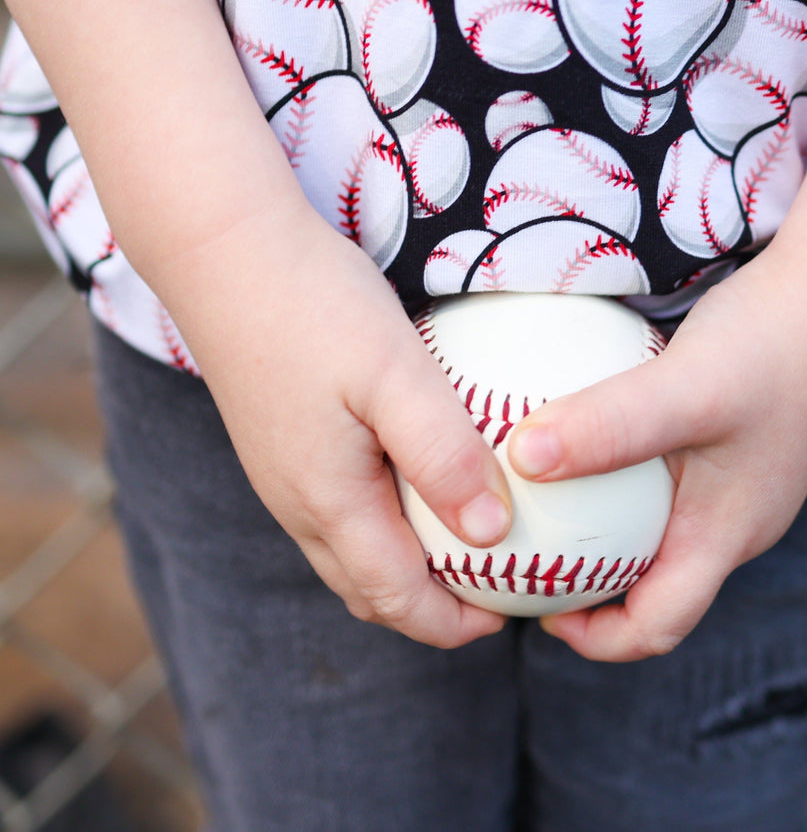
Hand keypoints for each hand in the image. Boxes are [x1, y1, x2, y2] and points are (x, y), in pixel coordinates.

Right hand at [158, 204, 513, 648]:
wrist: (226, 251)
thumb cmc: (316, 307)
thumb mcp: (396, 374)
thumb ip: (442, 455)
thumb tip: (490, 533)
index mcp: (328, 501)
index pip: (396, 598)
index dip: (454, 623)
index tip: (512, 612)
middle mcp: (299, 503)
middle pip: (370, 588)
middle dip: (433, 607)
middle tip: (498, 586)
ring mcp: (284, 473)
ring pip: (351, 551)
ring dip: (407, 566)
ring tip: (468, 541)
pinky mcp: (284, 441)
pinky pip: (339, 509)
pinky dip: (386, 524)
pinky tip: (422, 479)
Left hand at [505, 251, 806, 661]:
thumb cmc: (772, 344)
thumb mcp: (686, 388)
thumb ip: (609, 425)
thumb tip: (520, 460)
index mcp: (725, 536)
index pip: (657, 626)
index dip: (591, 636)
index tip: (531, 601)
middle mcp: (733, 520)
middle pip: (653, 586)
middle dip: (585, 586)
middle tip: (523, 546)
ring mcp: (736, 481)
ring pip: (658, 529)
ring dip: (601, 526)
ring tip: (542, 492)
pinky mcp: (732, 439)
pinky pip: (666, 480)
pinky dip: (621, 475)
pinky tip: (586, 430)